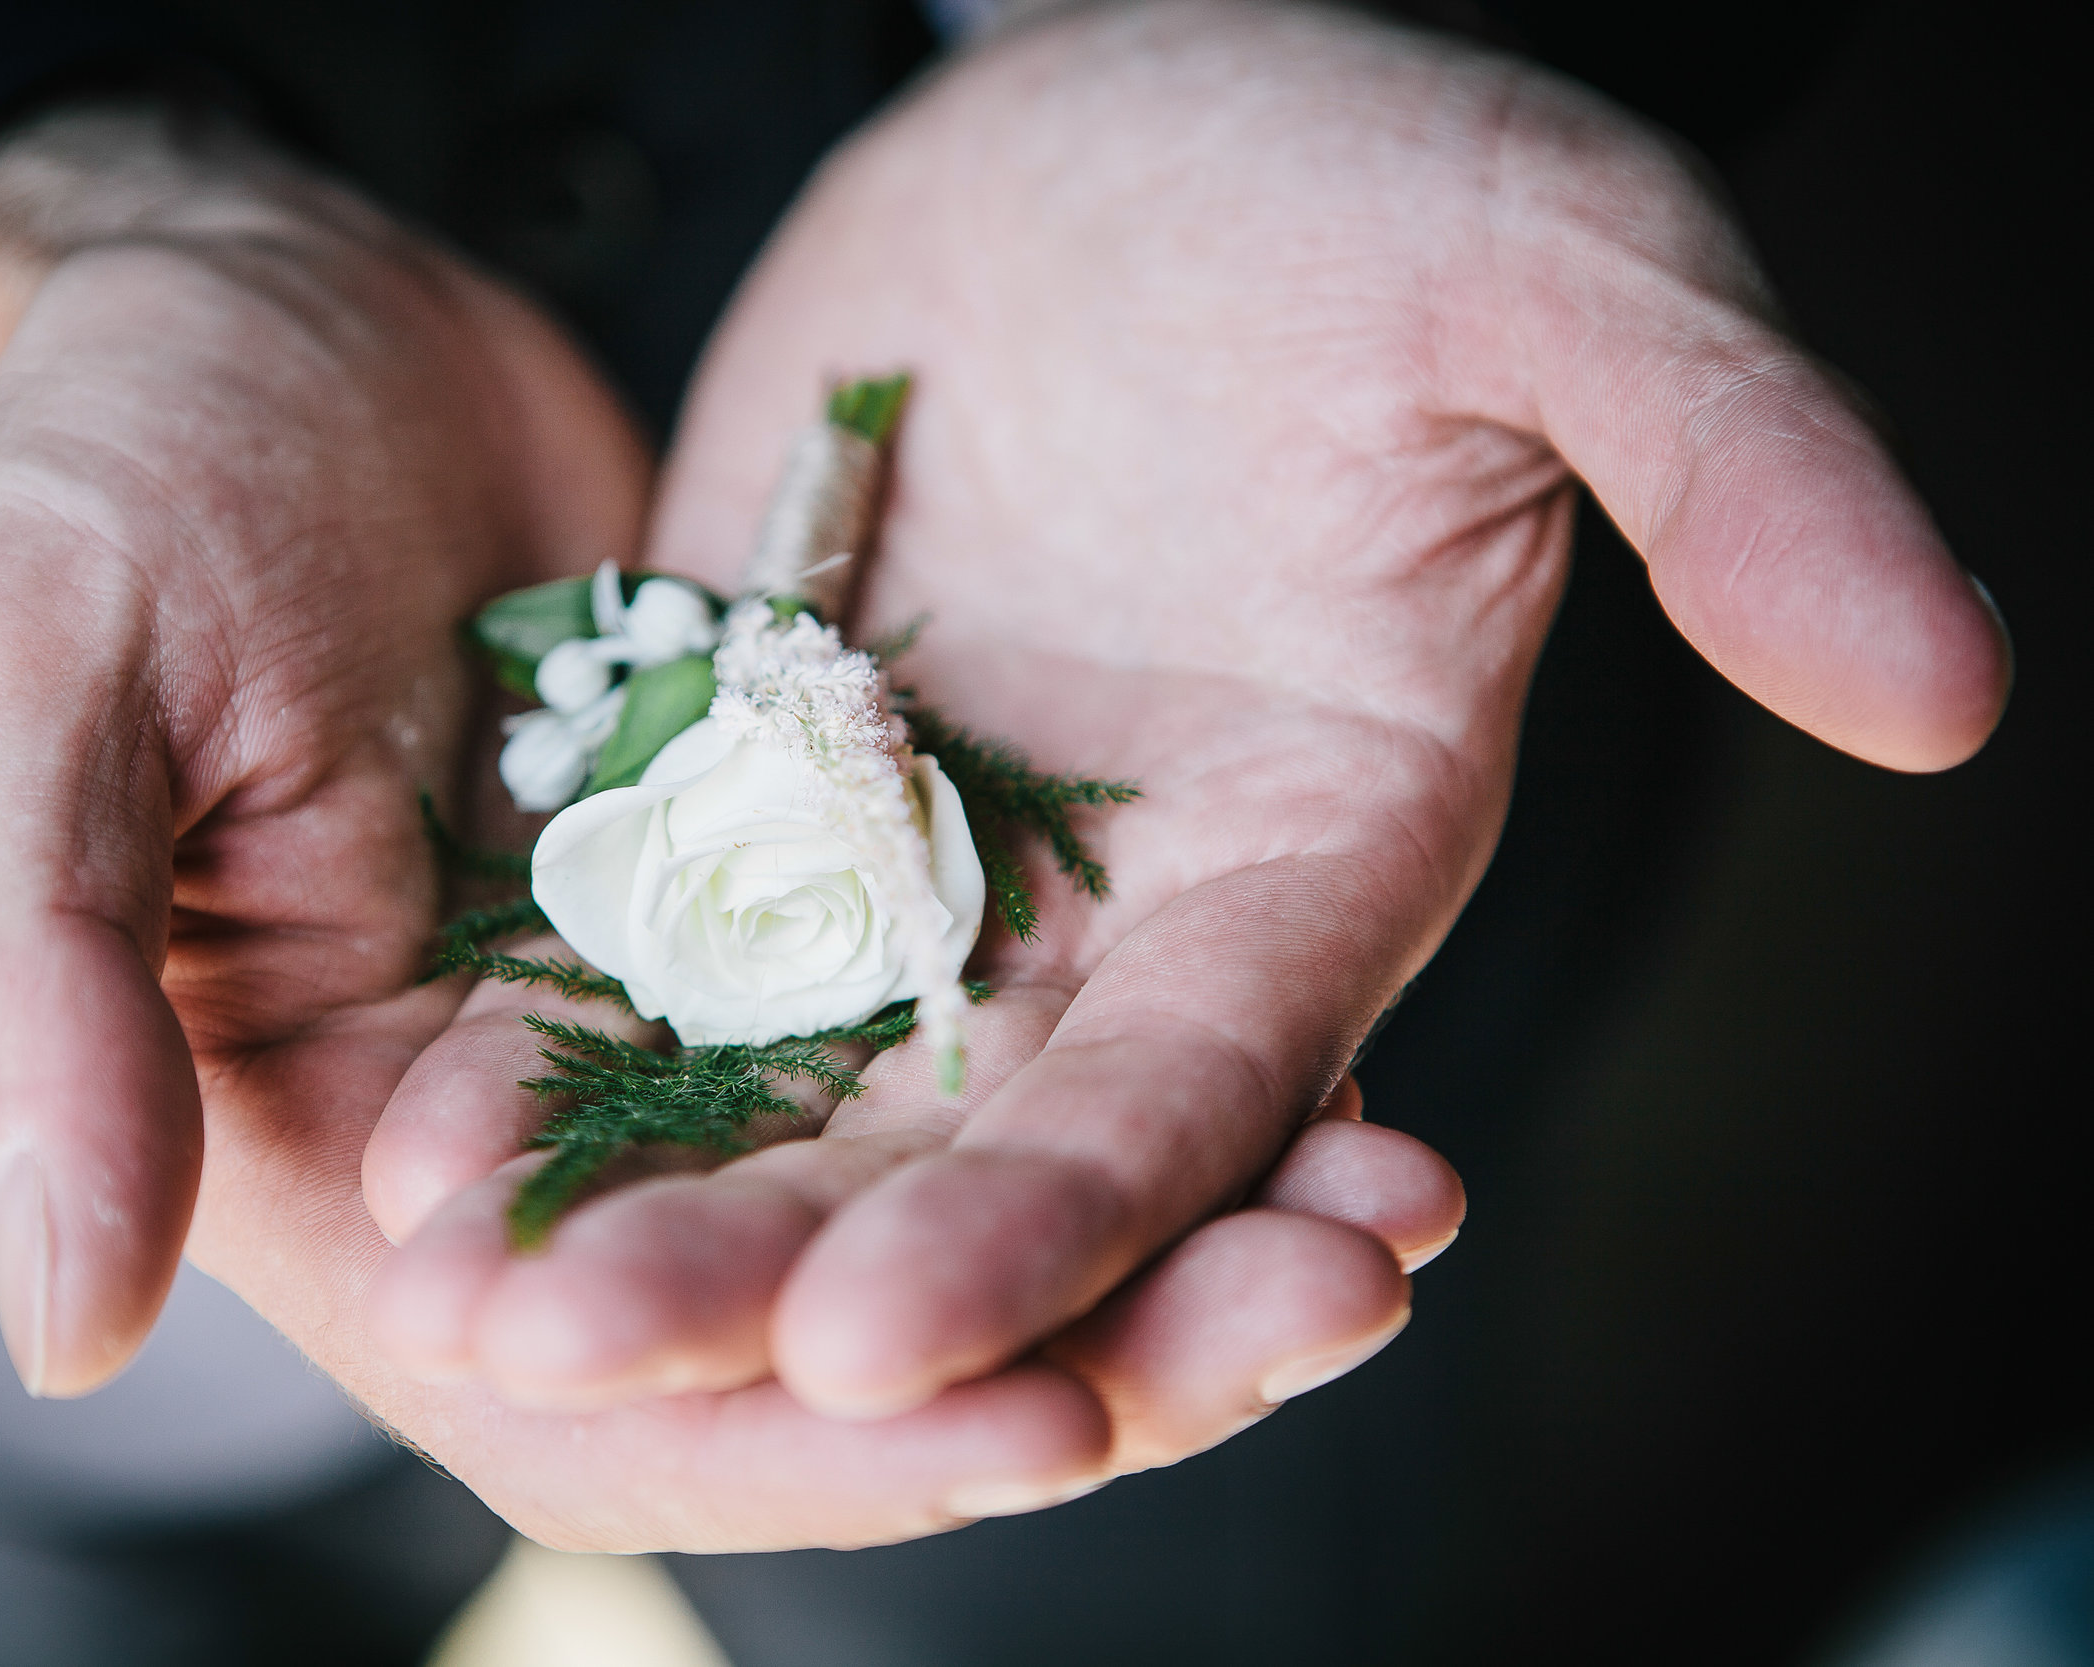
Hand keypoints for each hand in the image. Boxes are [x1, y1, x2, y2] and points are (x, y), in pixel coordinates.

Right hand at [0, 103, 1452, 1554]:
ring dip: (1169, 1234)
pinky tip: (1335, 1069)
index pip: (597, 1396)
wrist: (280, 315)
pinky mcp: (806, 912)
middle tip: (1328, 1295)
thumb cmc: (110, 484)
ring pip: (949, 1206)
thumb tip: (62, 1323)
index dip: (818, 1439)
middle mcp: (546, 1159)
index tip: (1049, 1408)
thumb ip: (30, 992)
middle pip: (830, 1342)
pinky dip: (1148, 1071)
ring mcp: (692, 1039)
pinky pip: (996, 1031)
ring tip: (1393, 1207)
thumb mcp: (28, 695)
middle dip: (1083, 1353)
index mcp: (348, 1180)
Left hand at [364, 0, 2004, 1460]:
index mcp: (1329, 848)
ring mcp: (940, 858)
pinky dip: (553, 1024)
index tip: (897, 1342)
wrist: (1122, 112)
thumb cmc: (1359, 171)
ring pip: (792, 1076)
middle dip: (793, 1267)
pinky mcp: (778, 776)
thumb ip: (1735, 473)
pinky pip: (660, 933)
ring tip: (461, 1275)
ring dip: (642, 1190)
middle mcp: (1131, 907)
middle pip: (964, 1140)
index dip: (1064, 1220)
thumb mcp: (1560, 271)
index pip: (1208, 1087)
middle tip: (592, 1359)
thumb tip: (1948, 691)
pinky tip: (414, 1103)